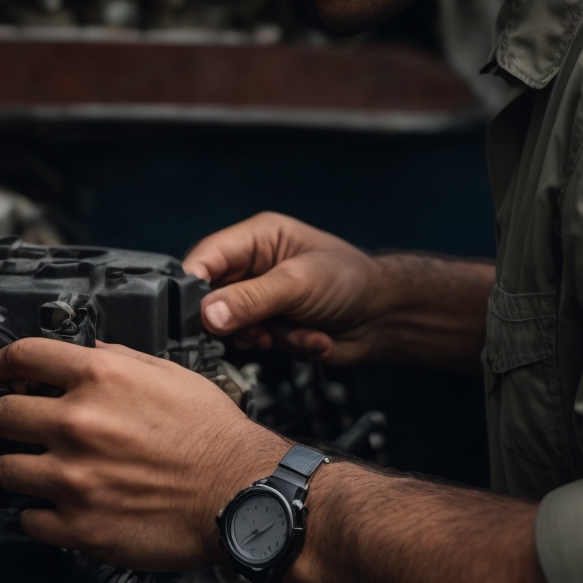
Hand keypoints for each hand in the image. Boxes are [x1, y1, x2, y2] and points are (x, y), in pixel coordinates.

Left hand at [0, 337, 285, 571]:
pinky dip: (39, 514)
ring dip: (19, 467)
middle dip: (11, 418)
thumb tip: (88, 354)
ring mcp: (74, 478)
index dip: (5, 364)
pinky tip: (58, 505)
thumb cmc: (214, 437)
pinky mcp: (79, 526)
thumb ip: (118, 361)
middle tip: (24, 426)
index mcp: (99, 379)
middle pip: (2, 414)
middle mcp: (78, 424)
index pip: (21, 357)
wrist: (242, 494)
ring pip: (4, 468)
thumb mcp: (168, 374)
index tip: (3, 374)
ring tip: (40, 469)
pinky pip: (28, 519)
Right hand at [182, 212, 398, 363]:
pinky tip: (311, 338)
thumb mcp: (299, 284)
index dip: (195, 285)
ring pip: (233, 326)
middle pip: (212, 296)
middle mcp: (252, 266)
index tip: (197, 314)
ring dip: (265, 336)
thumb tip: (208, 314)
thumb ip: (251, 299)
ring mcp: (260, 298)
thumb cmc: (352, 281)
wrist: (387, 317)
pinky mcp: (270, 326)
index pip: (205, 258)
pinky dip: (284, 345)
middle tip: (256, 329)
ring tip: (293, 331)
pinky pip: (257, 342)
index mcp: (255, 238)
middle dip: (236, 318)